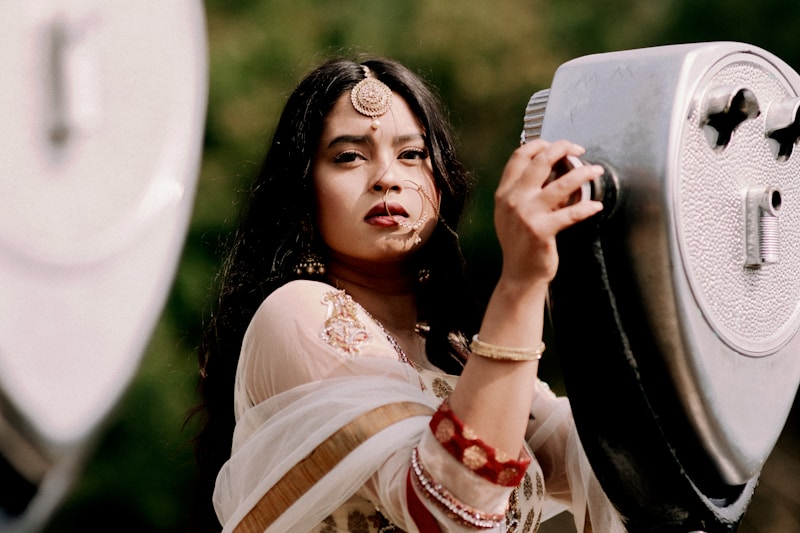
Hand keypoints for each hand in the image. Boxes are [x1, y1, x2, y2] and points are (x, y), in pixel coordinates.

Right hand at [493, 139, 603, 290]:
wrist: (519, 274)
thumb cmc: (520, 243)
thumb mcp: (512, 213)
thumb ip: (524, 190)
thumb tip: (550, 168)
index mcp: (504, 193)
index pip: (519, 156)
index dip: (540, 144)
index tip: (557, 144)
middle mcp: (513, 200)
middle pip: (540, 162)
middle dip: (563, 149)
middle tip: (578, 149)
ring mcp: (526, 215)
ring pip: (560, 184)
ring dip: (583, 173)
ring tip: (595, 171)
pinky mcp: (541, 231)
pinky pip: (570, 214)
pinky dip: (586, 207)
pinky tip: (595, 205)